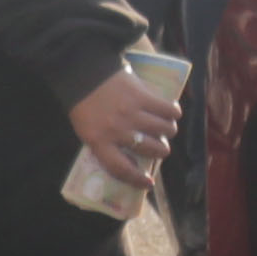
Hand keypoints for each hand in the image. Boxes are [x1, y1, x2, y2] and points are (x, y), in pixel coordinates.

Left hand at [67, 63, 184, 190]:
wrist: (82, 71)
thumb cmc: (83, 103)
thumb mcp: (86, 129)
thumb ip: (105, 144)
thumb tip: (130, 158)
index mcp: (98, 141)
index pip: (121, 169)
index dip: (136, 180)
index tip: (148, 183)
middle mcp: (117, 130)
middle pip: (150, 149)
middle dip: (160, 150)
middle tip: (160, 146)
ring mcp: (131, 113)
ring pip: (164, 130)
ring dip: (169, 131)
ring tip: (167, 128)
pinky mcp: (142, 96)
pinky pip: (167, 110)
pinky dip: (173, 112)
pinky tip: (172, 113)